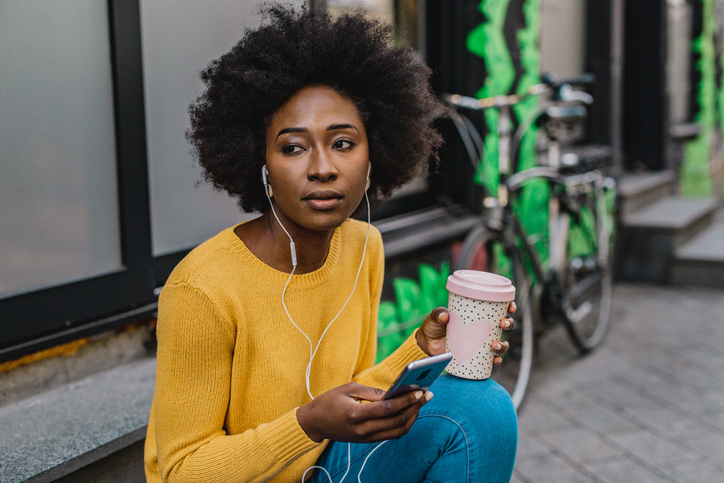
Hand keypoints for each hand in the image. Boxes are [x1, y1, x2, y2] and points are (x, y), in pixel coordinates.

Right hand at [296, 382, 431, 442]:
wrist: (314, 423)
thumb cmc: (330, 401)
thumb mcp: (349, 389)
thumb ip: (372, 392)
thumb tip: (395, 391)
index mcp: (356, 414)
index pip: (388, 409)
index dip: (406, 400)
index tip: (419, 390)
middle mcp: (363, 430)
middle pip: (397, 422)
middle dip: (415, 408)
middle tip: (427, 395)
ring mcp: (366, 438)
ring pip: (398, 431)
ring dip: (413, 417)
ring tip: (421, 403)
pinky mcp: (368, 440)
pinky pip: (392, 434)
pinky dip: (404, 424)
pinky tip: (410, 411)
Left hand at [416, 302, 516, 364]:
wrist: (427, 345)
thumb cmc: (433, 326)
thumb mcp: (435, 317)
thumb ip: (438, 314)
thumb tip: (445, 316)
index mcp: (477, 314)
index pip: (498, 308)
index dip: (509, 307)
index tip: (511, 307)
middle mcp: (483, 328)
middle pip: (504, 325)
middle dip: (509, 323)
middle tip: (502, 324)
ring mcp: (481, 343)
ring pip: (501, 343)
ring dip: (503, 345)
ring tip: (494, 345)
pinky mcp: (477, 356)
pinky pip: (491, 359)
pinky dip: (496, 360)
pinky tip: (495, 360)